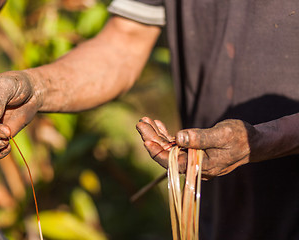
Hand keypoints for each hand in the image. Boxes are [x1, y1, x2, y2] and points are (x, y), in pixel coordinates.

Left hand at [136, 117, 256, 179]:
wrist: (253, 142)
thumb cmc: (240, 138)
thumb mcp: (221, 135)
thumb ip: (200, 138)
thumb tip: (178, 137)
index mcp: (198, 167)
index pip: (170, 161)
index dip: (155, 150)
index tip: (144, 137)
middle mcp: (192, 166)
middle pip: (166, 154)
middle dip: (151, 138)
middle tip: (140, 122)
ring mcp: (192, 159)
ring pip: (168, 148)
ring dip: (156, 135)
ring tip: (145, 121)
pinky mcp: (193, 152)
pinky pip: (175, 145)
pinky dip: (166, 135)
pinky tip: (158, 124)